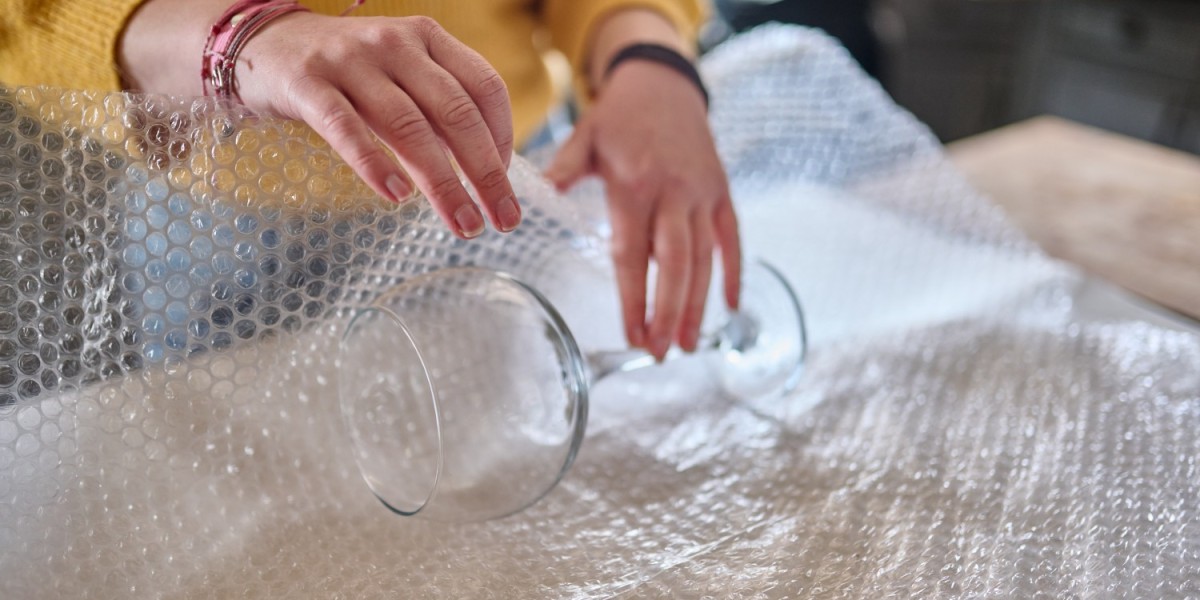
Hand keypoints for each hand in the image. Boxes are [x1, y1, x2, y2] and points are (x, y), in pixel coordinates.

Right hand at [233, 13, 519, 238]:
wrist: (265, 44)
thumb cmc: (348, 72)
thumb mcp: (402, 75)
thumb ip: (439, 109)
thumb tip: (487, 169)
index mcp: (427, 37)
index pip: (484, 86)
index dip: (504, 136)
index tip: (506, 180)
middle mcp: (395, 43)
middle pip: (455, 113)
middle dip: (486, 173)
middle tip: (504, 220)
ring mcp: (350, 61)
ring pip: (409, 127)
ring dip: (443, 183)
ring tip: (463, 223)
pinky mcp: (307, 84)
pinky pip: (345, 127)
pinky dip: (373, 163)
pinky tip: (397, 195)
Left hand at [546, 61, 740, 360]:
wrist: (664, 83)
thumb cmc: (619, 116)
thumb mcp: (585, 136)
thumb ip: (564, 170)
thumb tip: (533, 200)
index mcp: (635, 185)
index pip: (633, 255)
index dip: (633, 299)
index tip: (632, 336)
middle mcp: (674, 193)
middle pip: (676, 265)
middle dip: (670, 313)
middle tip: (662, 353)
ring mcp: (702, 193)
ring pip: (705, 258)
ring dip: (698, 304)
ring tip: (689, 344)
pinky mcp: (720, 192)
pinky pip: (731, 238)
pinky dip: (734, 272)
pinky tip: (732, 307)